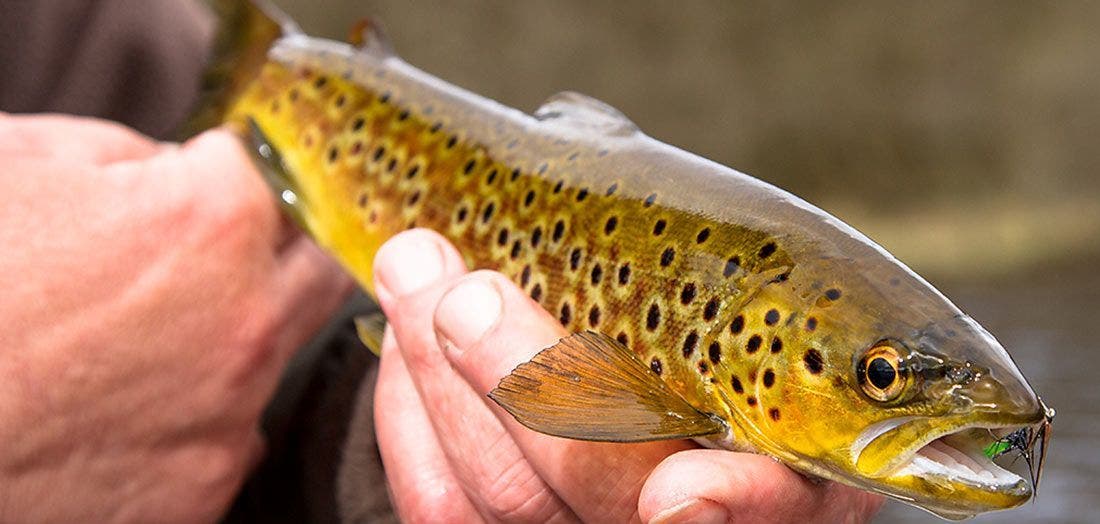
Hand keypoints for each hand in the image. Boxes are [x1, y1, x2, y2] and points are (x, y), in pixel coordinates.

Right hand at [0, 114, 351, 521]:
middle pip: (312, 267)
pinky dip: (199, 415)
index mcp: (211, 224)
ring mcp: (229, 418)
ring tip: (144, 339)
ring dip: (236, 336)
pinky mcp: (201, 493)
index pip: (279, 176)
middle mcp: (246, 325)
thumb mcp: (19, 164)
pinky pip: (232, 436)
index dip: (234, 174)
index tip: (215, 183)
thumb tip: (168, 171)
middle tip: (211, 254)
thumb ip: (125, 156)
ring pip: (276, 356)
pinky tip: (130, 406)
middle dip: (275, 251)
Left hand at [372, 229, 882, 522]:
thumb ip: (683, 253)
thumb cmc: (679, 325)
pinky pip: (439, 504)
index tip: (679, 491)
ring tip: (411, 269)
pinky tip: (401, 346)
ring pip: (506, 499)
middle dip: (523, 385)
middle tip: (466, 295)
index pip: (771, 503)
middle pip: (602, 486)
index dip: (735, 502)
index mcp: (773, 464)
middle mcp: (681, 513)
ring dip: (442, 379)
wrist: (607, 389)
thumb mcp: (723, 288)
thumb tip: (569, 142)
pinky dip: (409, 419)